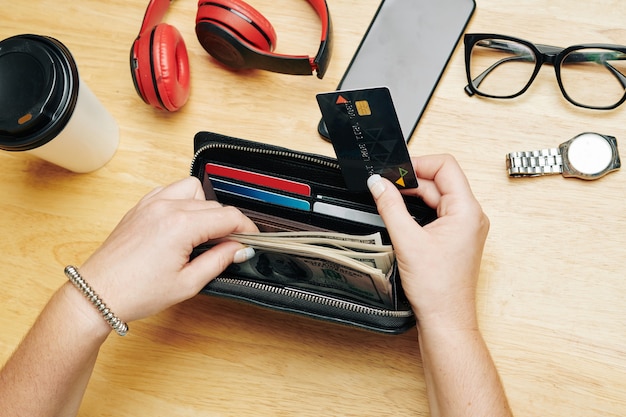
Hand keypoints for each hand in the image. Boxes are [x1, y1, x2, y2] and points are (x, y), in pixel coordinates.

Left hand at [78, 177, 258, 323]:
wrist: (97, 293)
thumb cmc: (136, 292)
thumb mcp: (187, 283)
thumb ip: (219, 261)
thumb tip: (239, 249)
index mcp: (180, 225)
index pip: (228, 217)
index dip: (246, 229)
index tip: (251, 240)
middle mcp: (166, 207)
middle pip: (214, 205)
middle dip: (227, 224)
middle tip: (229, 247)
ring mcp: (151, 204)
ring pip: (194, 190)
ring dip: (205, 208)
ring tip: (203, 233)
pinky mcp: (140, 207)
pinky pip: (170, 191)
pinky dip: (183, 202)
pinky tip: (182, 223)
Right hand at [367, 154, 488, 329]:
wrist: (446, 319)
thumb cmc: (438, 288)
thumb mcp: (407, 241)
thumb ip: (390, 206)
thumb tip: (379, 183)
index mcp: (467, 210)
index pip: (446, 166)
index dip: (418, 163)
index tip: (394, 171)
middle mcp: (471, 216)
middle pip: (441, 180)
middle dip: (412, 179)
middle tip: (385, 184)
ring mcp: (465, 227)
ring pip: (439, 195)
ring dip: (415, 194)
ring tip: (391, 198)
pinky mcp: (457, 237)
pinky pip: (439, 211)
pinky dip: (420, 208)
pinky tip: (402, 214)